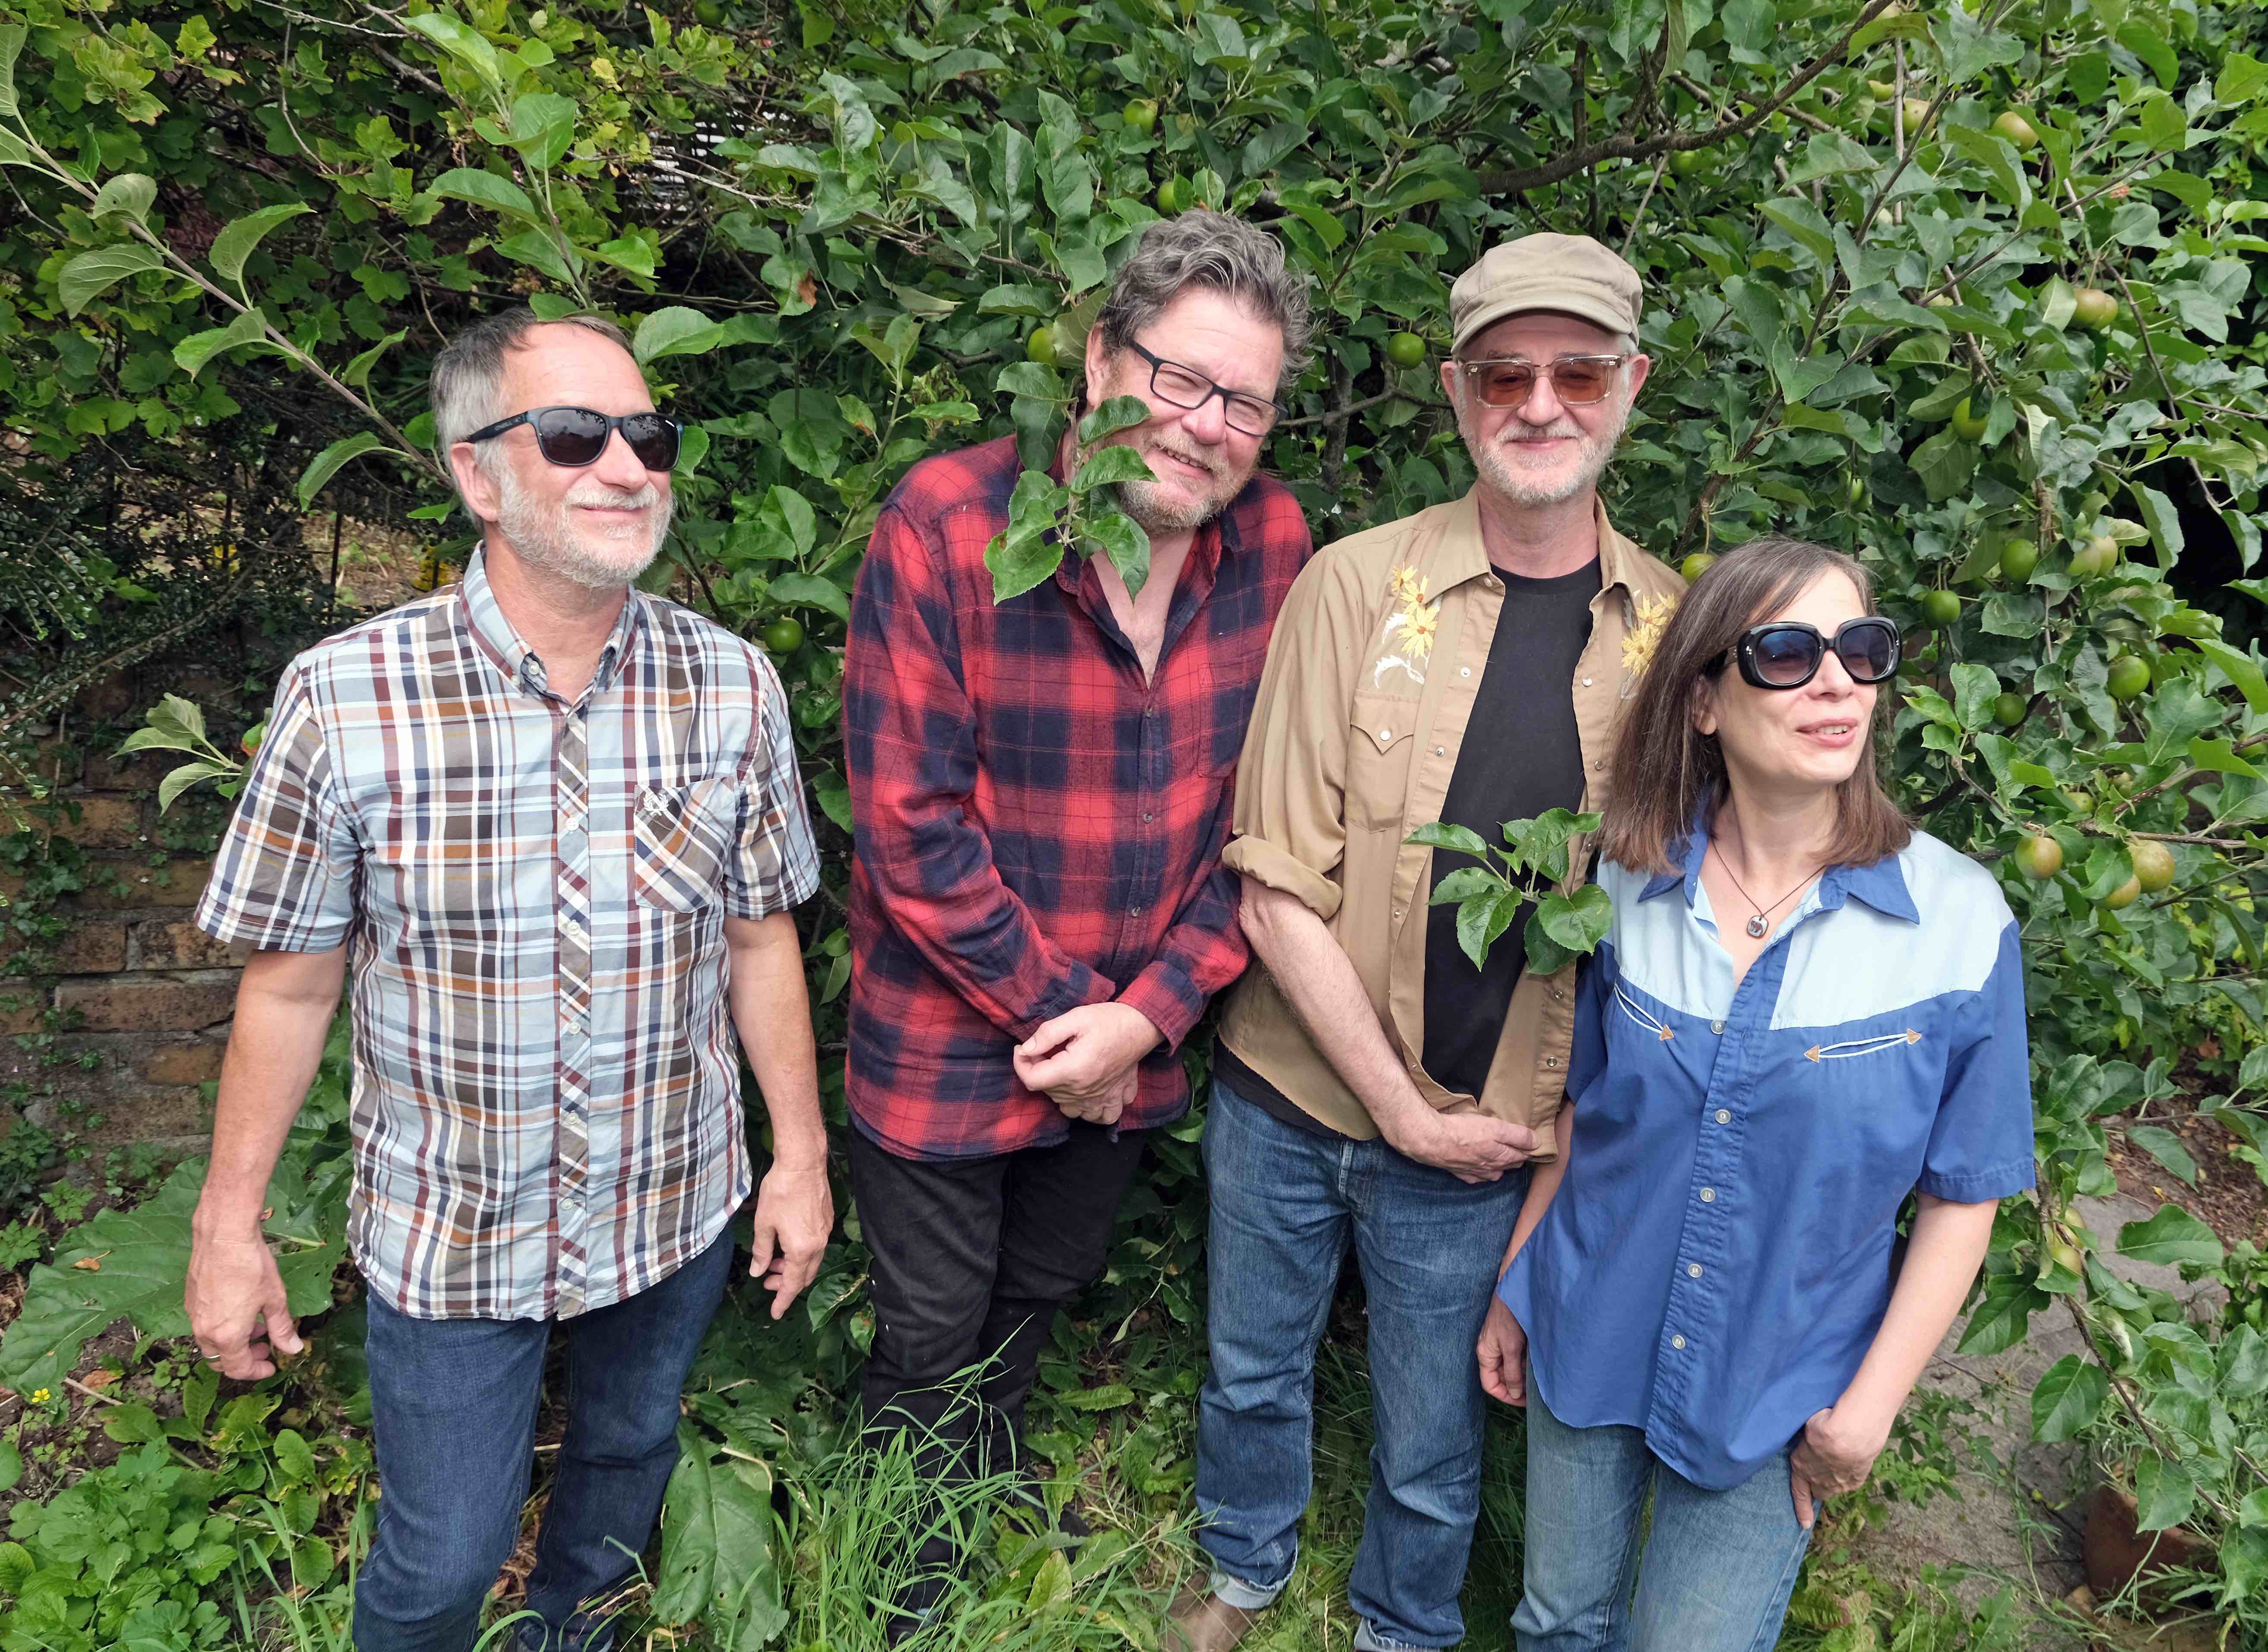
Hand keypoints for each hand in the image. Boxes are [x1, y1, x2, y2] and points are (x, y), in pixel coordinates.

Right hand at [185, 1231, 301, 1379]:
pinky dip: (221, 1327)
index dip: (256, 1371)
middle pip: (221, 1359)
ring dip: (233, 1342)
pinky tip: (239, 1310)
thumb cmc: (252, 1267)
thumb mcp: (274, 1299)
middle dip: (244, 1357)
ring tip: (257, 1326)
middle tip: (266, 1345)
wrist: (223, 1235)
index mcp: (226, 1336)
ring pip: (211, 1343)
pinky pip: (204, 1324)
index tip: (271, 1365)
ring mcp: (193, 1315)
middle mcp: (204, 1330)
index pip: (238, 1369)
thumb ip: (282, 1328)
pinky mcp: (190, 1300)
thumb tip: (293, 1349)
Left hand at [748, 1161, 833, 1318]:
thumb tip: (757, 1271)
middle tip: (766, 1281)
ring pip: (812, 1260)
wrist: (803, 1162)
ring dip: (793, 1266)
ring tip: (773, 1260)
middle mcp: (819, 1244)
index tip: (775, 1313)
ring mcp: (825, 1231)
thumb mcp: (764, 1224)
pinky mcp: (827, 1219)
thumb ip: (761, 1251)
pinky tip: (787, 1242)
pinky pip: (816, 1246)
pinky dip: (801, 1252)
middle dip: (786, 1283)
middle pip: (806, 1275)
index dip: (782, 1300)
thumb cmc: (780, 1192)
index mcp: (802, 1249)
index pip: (793, 1285)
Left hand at [1014, 1003, 1161, 1124]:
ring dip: (1061, 1093)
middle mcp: (1085, 1091)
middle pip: (1048, 1092)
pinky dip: (1090, 1111)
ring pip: (1069, 1109)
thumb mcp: (1075, 1017)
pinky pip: (1099, 1117)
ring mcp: (1102, 1098)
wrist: (1143, 1024)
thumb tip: (1025, 1050)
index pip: (1032, 1080)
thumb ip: (1047, 1034)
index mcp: (1073, 1069)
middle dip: (1041, 1071)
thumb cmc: (1109, 1019)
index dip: (1021, 1064)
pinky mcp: (1116, 1098)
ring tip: (1064, 1072)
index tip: (1023, 1049)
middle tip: (1047, 1050)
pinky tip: (1086, 1094)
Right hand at [1385, 1108, 1534, 1183]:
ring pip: (1492, 1173)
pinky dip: (1479, 1173)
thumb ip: (1518, 1136)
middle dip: (1515, 1157)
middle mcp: (1490, 1168)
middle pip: (1508, 1165)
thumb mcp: (1497, 1128)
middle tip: (1518, 1147)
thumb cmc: (1464, 1131)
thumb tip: (1537, 1143)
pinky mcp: (1457, 1171)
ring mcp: (1473, 1171)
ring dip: (1498, 1167)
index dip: (1528, 1148)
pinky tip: (1477, 1168)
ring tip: (1500, 1158)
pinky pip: (1474, 1176)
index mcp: (1502, 1157)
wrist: (1432, 1141)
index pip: (1522, 1155)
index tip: (1532, 1143)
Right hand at [1477, 1297, 1527, 1405]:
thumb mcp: (1511, 1348)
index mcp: (1485, 1355)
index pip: (1490, 1385)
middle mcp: (1490, 1352)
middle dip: (1517, 1386)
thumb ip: (1512, 1373)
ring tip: (1537, 1377)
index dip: (1506, 1396)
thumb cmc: (1509, 1317)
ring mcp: (1499, 1345)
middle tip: (1535, 1392)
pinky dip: (1525, 1363)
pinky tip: (1536, 1363)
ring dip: (1522, 1374)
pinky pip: (1515, 1358)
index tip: (1523, 1401)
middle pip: (1501, 1378)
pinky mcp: (1508, 1338)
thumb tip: (1514, 1394)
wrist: (1515, 1290)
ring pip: (1510, 1368)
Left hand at [1787, 1404, 1886, 1527]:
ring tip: (1840, 1462)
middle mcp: (1818, 1480)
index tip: (1804, 1523)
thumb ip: (1808, 1440)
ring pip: (1834, 1488)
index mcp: (1800, 1467)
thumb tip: (1811, 1437)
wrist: (1849, 1434)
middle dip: (1818, 1485)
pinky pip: (1850, 1481)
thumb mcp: (1807, 1430)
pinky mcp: (1855, 1481)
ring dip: (1835, 1479)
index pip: (1799, 1493)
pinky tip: (1853, 1460)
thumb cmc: (1823, 1425)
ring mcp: (1838, 1483)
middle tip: (1822, 1472)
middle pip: (1818, 1491)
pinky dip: (1851, 1473)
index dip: (1801, 1508)